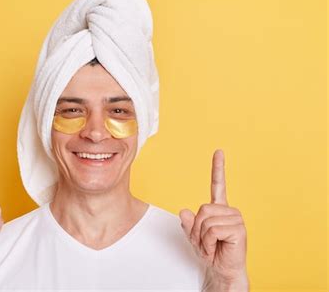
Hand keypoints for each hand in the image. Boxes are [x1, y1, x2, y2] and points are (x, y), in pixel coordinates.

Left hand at [179, 150, 247, 286]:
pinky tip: (217, 247)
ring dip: (202, 237)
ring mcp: (235, 219)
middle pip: (202, 209)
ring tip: (212, 245)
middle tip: (205, 242)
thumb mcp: (194, 236)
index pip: (218, 184)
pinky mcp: (238, 229)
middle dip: (197, 229)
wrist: (223, 270)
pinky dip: (208, 242)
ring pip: (205, 220)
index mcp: (219, 208)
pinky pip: (212, 229)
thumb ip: (188, 223)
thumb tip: (183, 211)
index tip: (219, 151)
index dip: (218, 167)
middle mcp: (229, 210)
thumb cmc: (212, 252)